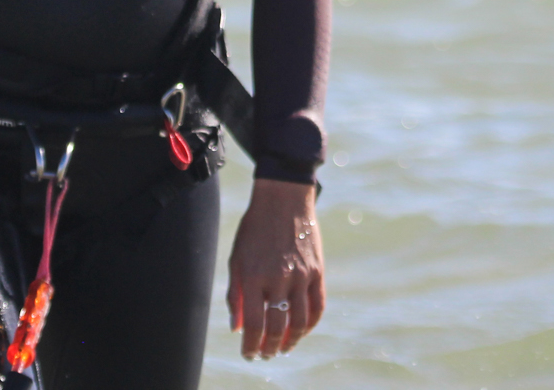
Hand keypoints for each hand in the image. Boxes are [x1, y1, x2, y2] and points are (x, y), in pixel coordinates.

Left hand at [226, 177, 323, 359]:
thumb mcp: (237, 258)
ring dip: (291, 341)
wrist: (283, 198)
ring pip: (299, 322)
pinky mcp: (317, 270)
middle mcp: (279, 278)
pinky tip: (302, 330)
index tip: (247, 354)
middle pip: (276, 327)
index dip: (250, 345)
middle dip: (268, 348)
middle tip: (264, 355)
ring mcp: (301, 275)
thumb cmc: (254, 228)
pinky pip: (317, 306)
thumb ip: (235, 294)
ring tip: (282, 348)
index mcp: (254, 276)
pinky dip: (310, 324)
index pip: (253, 324)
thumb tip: (236, 327)